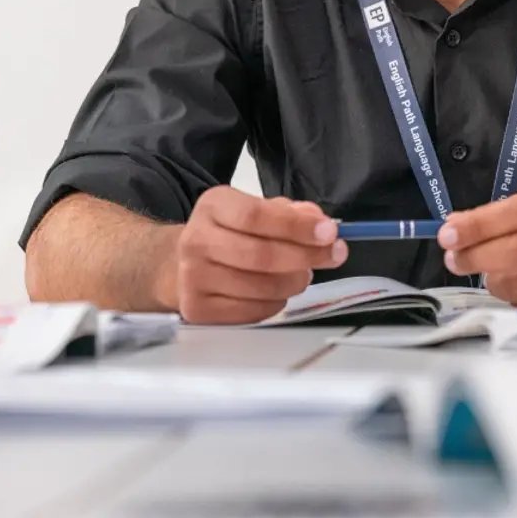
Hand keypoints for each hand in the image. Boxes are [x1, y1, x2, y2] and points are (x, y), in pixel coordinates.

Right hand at [170, 187, 347, 324]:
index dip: (297, 226)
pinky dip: (276, 303)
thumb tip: (318, 221)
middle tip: (333, 255)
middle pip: (260, 254)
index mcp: (213, 206)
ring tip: (303, 275)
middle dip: (306, 256)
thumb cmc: (230, 233)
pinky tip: (278, 293)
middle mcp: (196, 240)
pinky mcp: (197, 309)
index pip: (257, 215)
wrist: (183, 263)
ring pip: (260, 287)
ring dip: (294, 282)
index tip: (329, 232)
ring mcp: (193, 278)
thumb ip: (291, 212)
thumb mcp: (256, 209)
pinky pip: (252, 312)